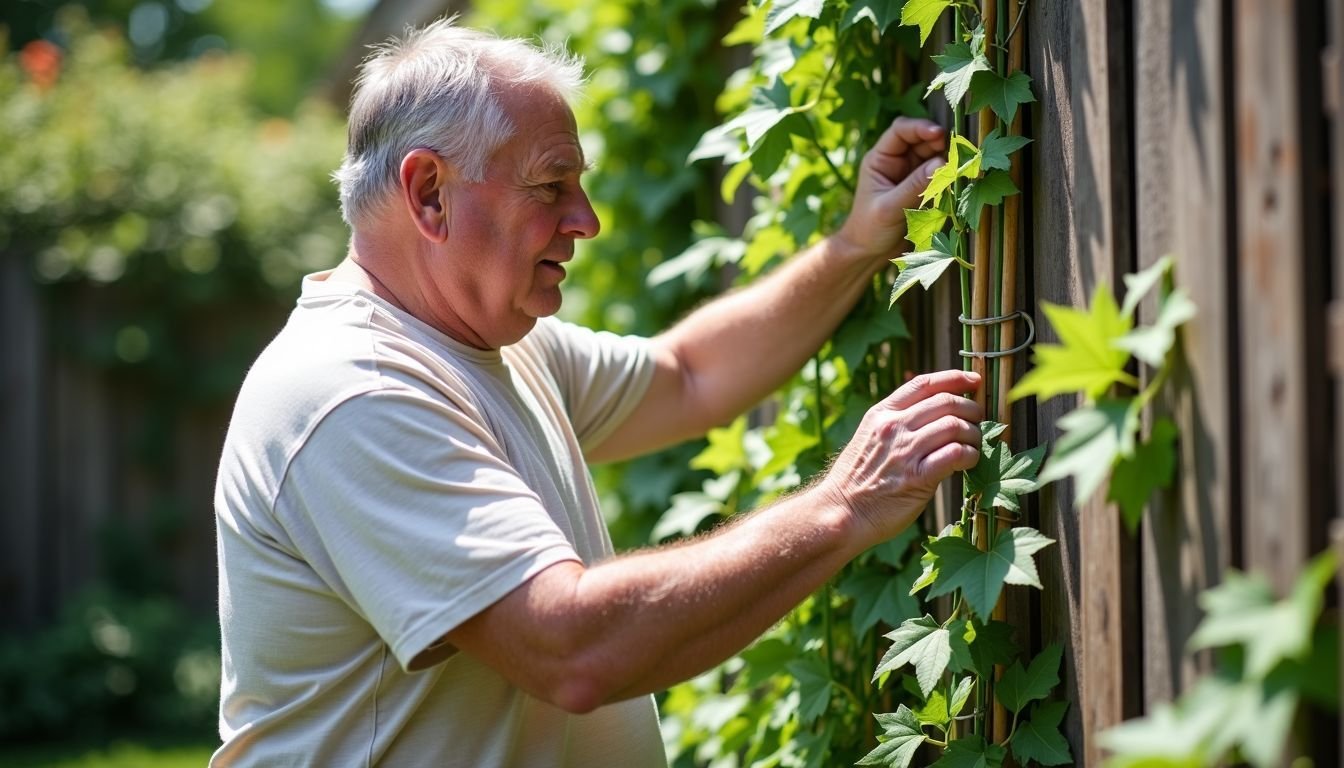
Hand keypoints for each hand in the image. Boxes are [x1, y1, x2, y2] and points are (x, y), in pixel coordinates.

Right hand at [817, 369, 982, 543]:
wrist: (840, 512)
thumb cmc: (857, 478)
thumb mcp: (869, 437)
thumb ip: (897, 422)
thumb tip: (933, 410)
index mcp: (882, 413)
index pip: (924, 383)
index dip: (955, 378)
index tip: (974, 381)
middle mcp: (894, 427)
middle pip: (946, 402)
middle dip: (971, 409)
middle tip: (978, 421)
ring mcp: (905, 451)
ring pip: (955, 426)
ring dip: (973, 434)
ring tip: (973, 444)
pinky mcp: (917, 478)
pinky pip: (955, 455)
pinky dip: (970, 455)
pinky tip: (969, 461)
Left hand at [833, 118, 947, 265]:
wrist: (868, 253)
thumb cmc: (869, 230)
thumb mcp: (889, 208)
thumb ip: (914, 186)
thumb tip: (942, 162)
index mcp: (880, 159)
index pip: (900, 131)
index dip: (920, 127)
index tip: (939, 133)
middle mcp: (895, 162)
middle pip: (921, 141)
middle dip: (939, 143)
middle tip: (957, 153)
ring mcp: (909, 174)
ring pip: (933, 156)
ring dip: (946, 159)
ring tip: (960, 168)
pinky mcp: (921, 188)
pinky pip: (938, 174)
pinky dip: (948, 175)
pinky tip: (956, 180)